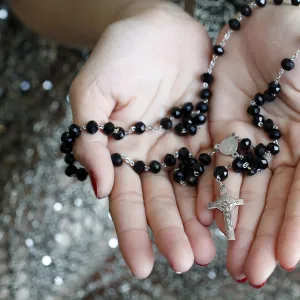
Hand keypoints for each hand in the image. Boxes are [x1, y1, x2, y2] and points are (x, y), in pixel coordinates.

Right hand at [70, 2, 215, 278]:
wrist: (155, 25)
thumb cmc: (119, 53)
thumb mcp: (93, 91)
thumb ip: (92, 138)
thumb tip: (100, 187)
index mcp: (120, 150)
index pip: (124, 200)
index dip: (132, 233)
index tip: (142, 265)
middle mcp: (150, 154)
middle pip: (160, 201)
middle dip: (171, 232)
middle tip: (187, 262)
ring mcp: (179, 144)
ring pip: (188, 190)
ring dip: (197, 221)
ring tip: (209, 251)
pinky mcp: (204, 130)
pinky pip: (213, 164)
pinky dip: (218, 189)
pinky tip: (225, 212)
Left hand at [204, 4, 299, 285]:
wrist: (267, 26)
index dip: (294, 230)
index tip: (284, 265)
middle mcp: (285, 150)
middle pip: (271, 202)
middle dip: (260, 237)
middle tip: (248, 273)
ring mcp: (253, 141)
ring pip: (242, 190)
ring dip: (235, 224)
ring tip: (226, 257)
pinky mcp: (223, 130)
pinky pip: (217, 166)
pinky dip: (213, 191)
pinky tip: (206, 218)